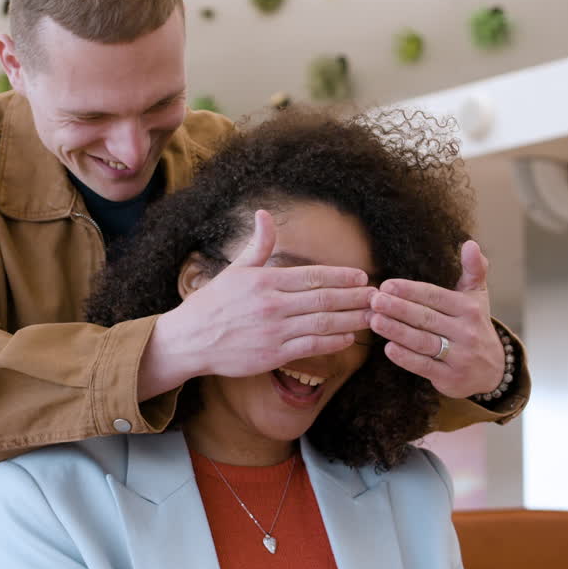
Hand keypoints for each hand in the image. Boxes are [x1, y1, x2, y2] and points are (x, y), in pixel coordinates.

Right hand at [140, 210, 372, 397]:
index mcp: (265, 280)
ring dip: (351, 320)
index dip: (342, 276)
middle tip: (377, 296)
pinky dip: (333, 342)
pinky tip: (348, 338)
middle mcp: (273, 304)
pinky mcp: (273, 354)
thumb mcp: (235, 270)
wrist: (190, 340)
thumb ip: (258, 245)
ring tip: (371, 317)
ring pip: (323, 323)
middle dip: (355, 297)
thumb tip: (263, 214)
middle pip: (325, 298)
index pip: (313, 275)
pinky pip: (311, 347)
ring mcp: (274, 331)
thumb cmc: (213, 304)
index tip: (362, 276)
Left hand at [368, 240, 504, 398]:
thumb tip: (471, 243)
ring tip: (374, 320)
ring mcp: (460, 356)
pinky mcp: (451, 378)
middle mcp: (466, 332)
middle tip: (374, 300)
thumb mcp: (478, 297)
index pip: (435, 297)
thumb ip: (474, 270)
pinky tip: (388, 348)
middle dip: (398, 308)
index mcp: (469, 308)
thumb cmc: (475, 326)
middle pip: (426, 318)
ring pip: (423, 341)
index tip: (386, 285)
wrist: (494, 370)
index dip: (410, 291)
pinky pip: (424, 366)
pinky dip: (406, 358)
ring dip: (396, 331)